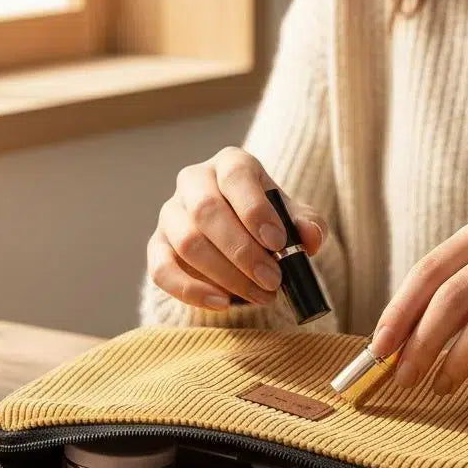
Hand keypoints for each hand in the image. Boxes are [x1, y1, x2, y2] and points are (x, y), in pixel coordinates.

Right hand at [147, 147, 326, 309]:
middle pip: (206, 211)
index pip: (236, 176)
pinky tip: (222, 304)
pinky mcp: (157, 245)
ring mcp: (171, 213)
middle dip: (242, 252)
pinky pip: (161, 269)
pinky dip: (190, 291)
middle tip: (272, 281)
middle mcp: (194, 181)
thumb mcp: (295, 220)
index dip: (254, 209)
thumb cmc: (270, 224)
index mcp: (231, 164)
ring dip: (226, 275)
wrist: (242, 241)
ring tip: (260, 296)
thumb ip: (308, 225)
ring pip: (187, 242)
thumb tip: (311, 238)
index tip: (277, 243)